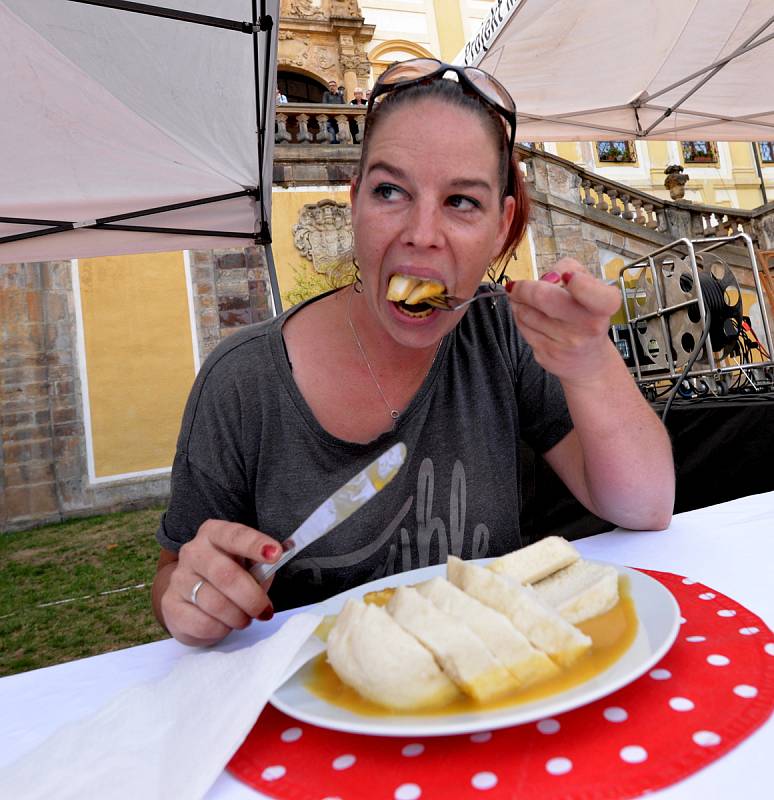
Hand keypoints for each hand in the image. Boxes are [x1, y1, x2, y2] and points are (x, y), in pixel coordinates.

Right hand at [160, 520, 281, 646]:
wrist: (191, 595)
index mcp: (214, 533)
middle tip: (264, 611)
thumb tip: (282, 555)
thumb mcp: (247, 565)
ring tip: (245, 618)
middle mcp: (193, 551)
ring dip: (238, 616)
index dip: (255, 544)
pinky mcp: (170, 605)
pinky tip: (224, 625)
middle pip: (226, 575)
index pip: (235, 535)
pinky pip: (202, 623)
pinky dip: (221, 629)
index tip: (276, 554)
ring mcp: (179, 577)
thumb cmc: (229, 575)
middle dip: (251, 597)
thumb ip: (262, 564)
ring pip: (215, 603)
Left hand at [507, 258, 621, 386]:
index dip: (574, 278)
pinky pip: (522, 328)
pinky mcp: (546, 355)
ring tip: (524, 300)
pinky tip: (529, 315)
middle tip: (517, 286)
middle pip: (543, 298)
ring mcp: (565, 343)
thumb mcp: (591, 286)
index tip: (564, 277)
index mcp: (603, 306)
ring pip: (525, 312)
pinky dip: (520, 317)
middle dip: (524, 288)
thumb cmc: (588, 316)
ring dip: (518, 302)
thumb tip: (543, 277)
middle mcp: (586, 327)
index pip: (589, 290)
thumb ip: (570, 269)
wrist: (589, 361)